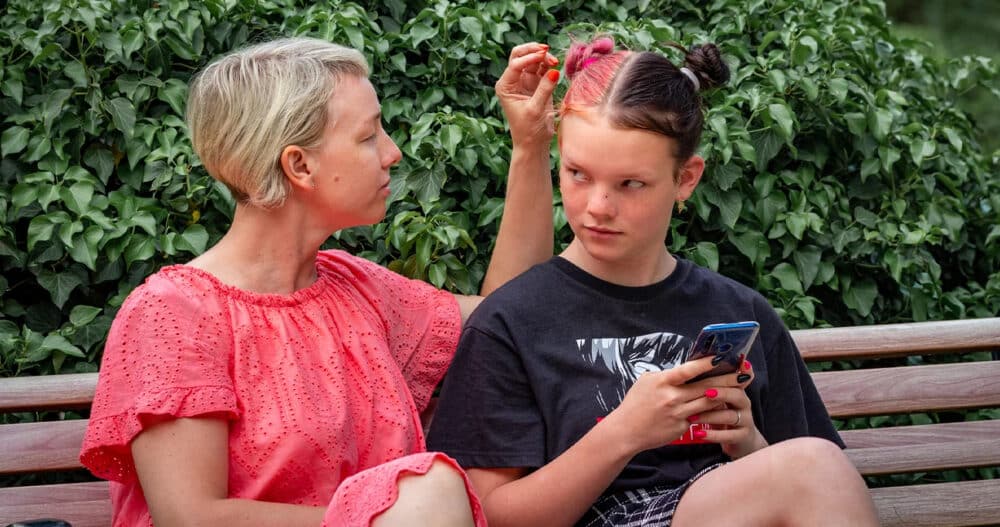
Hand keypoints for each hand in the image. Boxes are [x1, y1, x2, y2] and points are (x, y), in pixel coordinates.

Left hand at [495, 42, 559, 148]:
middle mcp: (513, 81)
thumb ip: (544, 89)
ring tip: (555, 62)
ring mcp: (525, 81)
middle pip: (520, 55)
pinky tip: (555, 66)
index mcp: (505, 86)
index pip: (515, 64)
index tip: (543, 55)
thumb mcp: (535, 109)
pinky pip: (542, 68)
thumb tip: (554, 71)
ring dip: (543, 58)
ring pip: (532, 60)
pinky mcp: (536, 84)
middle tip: (547, 51)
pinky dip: (548, 65)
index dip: (529, 57)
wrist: (533, 144)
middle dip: (533, 51)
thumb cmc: (529, 130)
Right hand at [599, 356, 728, 454]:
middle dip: (727, 379)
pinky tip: (723, 406)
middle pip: (706, 386)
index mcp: (663, 382)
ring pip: (708, 403)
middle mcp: (672, 397)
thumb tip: (685, 371)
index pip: (688, 370)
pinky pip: (701, 417)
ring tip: (739, 389)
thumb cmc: (635, 403)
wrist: (626, 431)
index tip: (722, 356)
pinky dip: (712, 411)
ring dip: (725, 395)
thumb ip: (667, 376)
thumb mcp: (646, 382)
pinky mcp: (682, 427)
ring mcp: (678, 413)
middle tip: (744, 374)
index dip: (706, 363)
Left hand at [688, 360, 767, 458]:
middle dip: (721, 392)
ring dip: (710, 416)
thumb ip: (709, 385)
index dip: (736, 370)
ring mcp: (745, 420)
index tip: (726, 364)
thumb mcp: (718, 398)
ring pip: (730, 416)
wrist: (738, 440)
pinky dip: (713, 435)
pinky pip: (729, 435)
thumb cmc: (722, 414)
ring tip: (692, 417)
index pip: (738, 377)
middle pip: (736, 394)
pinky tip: (700, 434)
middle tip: (706, 392)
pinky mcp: (743, 436)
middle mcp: (743, 403)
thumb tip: (689, 367)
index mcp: (736, 389)